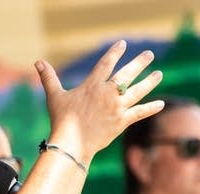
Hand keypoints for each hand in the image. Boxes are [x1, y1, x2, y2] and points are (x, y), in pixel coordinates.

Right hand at [35, 40, 163, 163]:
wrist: (71, 143)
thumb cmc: (61, 119)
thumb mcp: (54, 96)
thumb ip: (49, 78)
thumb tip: (38, 62)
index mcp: (92, 86)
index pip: (106, 64)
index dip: (115, 52)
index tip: (123, 44)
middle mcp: (107, 94)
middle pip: (127, 74)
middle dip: (139, 63)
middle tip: (149, 54)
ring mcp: (116, 108)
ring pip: (137, 91)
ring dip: (150, 81)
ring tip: (159, 73)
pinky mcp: (121, 122)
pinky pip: (139, 113)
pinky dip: (150, 108)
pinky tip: (161, 104)